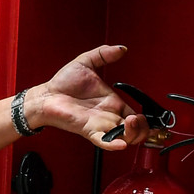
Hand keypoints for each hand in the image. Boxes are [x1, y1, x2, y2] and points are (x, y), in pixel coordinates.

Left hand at [26, 45, 145, 149]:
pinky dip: (113, 145)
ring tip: (131, 123)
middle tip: (138, 120)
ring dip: (132, 134)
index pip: (135, 116)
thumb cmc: (62, 83)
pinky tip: (121, 142)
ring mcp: (99, 124)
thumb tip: (121, 48)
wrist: (46, 94)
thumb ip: (103, 54)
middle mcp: (108, 116)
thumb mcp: (86, 63)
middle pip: (134, 130)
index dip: (144, 118)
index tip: (147, 115)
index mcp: (112, 102)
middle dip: (142, 127)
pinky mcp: (88, 130)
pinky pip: (104, 141)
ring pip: (123, 137)